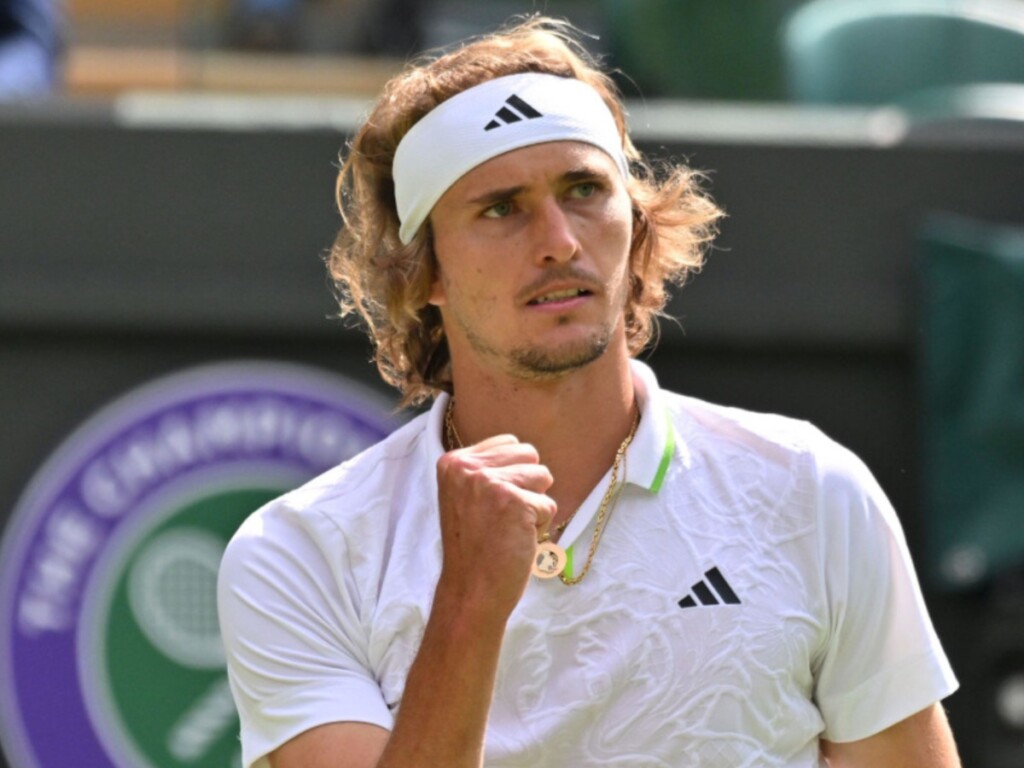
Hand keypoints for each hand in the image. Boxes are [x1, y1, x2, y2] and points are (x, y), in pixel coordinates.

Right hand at [435, 434, 555, 614]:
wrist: (470, 591)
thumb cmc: (475, 546)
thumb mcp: (466, 495)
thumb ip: (486, 468)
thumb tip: (526, 451)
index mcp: (453, 461)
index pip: (509, 443)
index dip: (512, 475)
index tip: (491, 505)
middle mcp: (468, 467)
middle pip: (529, 455)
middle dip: (527, 486)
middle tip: (502, 518)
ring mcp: (490, 483)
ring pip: (543, 477)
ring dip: (534, 506)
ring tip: (508, 528)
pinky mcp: (515, 503)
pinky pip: (549, 505)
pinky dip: (540, 527)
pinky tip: (516, 541)